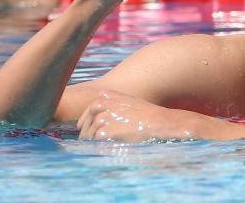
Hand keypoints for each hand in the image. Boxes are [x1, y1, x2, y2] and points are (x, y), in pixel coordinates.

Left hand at [77, 90, 202, 141]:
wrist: (158, 122)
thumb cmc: (146, 114)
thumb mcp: (127, 101)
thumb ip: (110, 105)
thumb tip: (96, 119)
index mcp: (104, 96)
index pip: (88, 113)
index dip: (87, 124)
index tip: (91, 132)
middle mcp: (100, 105)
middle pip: (85, 125)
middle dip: (89, 135)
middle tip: (99, 143)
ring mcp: (101, 119)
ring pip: (88, 136)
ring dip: (94, 143)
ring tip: (108, 146)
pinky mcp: (104, 133)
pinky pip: (94, 144)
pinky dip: (101, 148)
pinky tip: (111, 148)